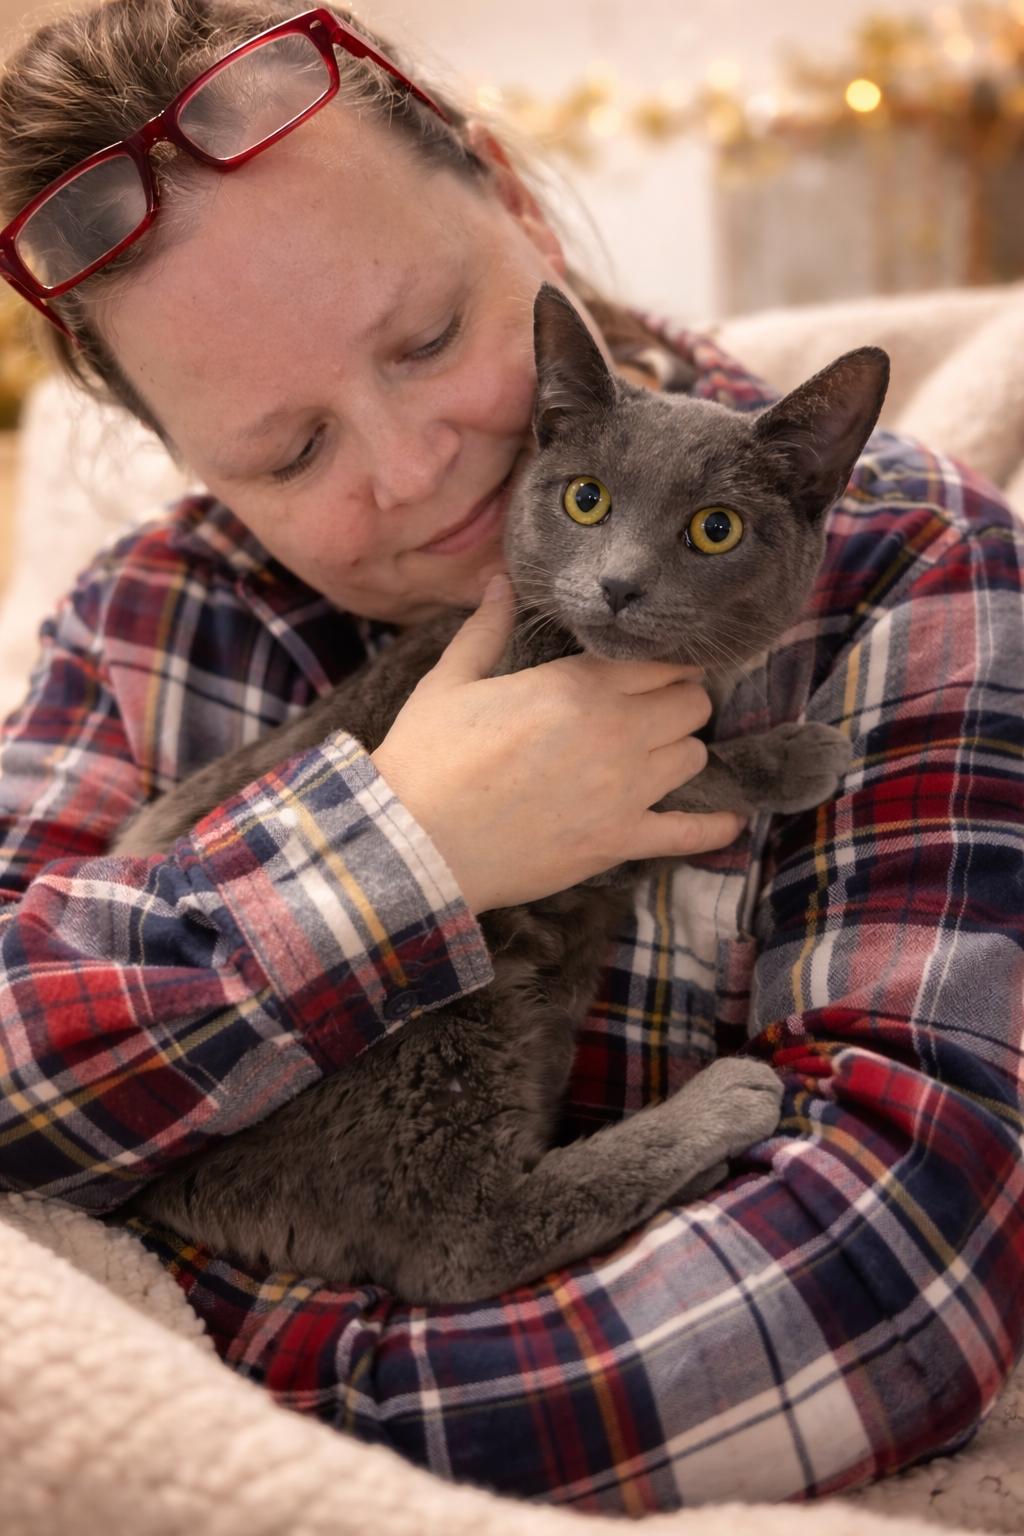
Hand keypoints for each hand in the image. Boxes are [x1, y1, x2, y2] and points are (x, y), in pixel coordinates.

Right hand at [370, 575, 744, 914]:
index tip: (657, 666)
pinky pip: (688, 832)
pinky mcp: (618, 841)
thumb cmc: (427, 758)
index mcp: (576, 686)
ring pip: (693, 756)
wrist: (415, 844)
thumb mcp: (449, 681)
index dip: (664, 661)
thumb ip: (486, 628)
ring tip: (659, 752)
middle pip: (689, 704)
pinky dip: (712, 826)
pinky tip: (729, 820)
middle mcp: (615, 733)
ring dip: (680, 750)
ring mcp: (624, 791)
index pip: (656, 661)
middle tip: (655, 707)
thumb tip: (500, 580)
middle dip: (678, 700)